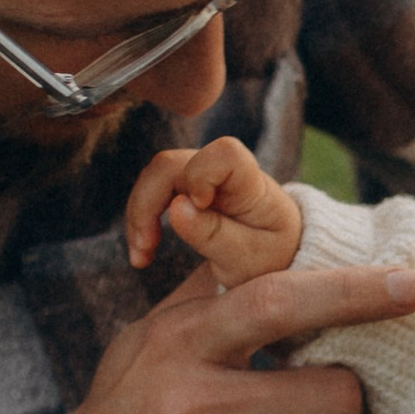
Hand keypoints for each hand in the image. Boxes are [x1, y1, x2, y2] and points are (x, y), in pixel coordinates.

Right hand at [125, 135, 304, 285]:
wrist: (274, 254)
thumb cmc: (268, 255)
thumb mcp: (247, 259)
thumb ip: (214, 235)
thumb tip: (175, 208)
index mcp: (251, 184)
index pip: (225, 154)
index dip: (201, 174)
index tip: (199, 207)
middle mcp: (223, 171)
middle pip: (171, 163)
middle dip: (148, 203)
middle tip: (145, 248)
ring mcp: (202, 176)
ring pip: (155, 176)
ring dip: (140, 213)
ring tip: (142, 256)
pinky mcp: (186, 186)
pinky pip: (154, 190)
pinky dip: (142, 218)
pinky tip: (144, 251)